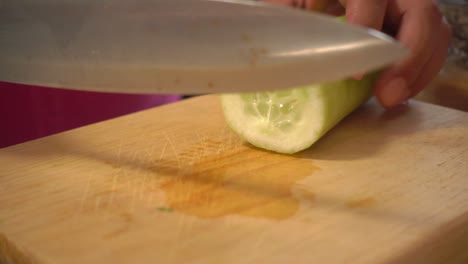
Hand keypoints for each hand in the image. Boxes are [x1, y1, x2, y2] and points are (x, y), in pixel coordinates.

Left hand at [263, 0, 451, 108]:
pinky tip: (399, 91)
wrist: (322, 1)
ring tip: (392, 99)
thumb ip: (286, 13)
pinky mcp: (413, 24)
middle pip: (420, 13)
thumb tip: (276, 49)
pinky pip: (432, 45)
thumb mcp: (292, 2)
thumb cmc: (307, 0)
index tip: (356, 72)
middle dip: (408, 58)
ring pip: (434, 30)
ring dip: (418, 70)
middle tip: (387, 94)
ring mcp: (406, 6)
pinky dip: (420, 71)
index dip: (368, 29)